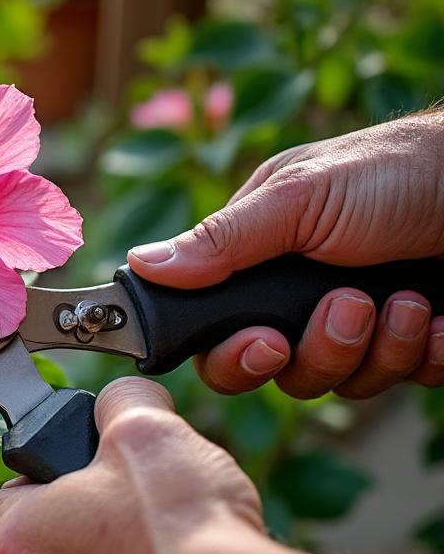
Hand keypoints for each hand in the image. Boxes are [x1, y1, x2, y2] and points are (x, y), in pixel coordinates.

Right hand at [127, 111, 443, 397]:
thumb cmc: (399, 170)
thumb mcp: (302, 197)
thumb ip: (223, 240)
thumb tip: (140, 264)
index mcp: (262, 260)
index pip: (217, 335)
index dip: (234, 356)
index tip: (263, 345)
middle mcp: (304, 297)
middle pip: (280, 371)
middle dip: (319, 353)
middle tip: (350, 308)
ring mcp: (362, 322)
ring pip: (344, 383)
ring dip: (380, 349)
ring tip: (409, 302)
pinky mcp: (417, 343)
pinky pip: (407, 380)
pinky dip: (428, 354)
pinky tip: (441, 320)